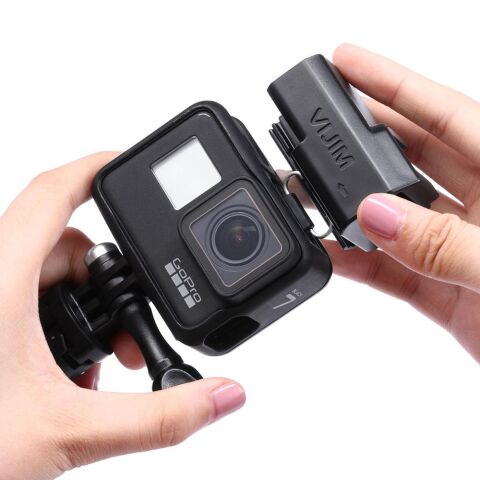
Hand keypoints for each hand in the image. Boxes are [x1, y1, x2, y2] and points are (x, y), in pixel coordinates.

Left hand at [0, 152, 244, 479]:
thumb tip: (222, 394)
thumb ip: (157, 419)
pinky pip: (29, 297)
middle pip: (65, 242)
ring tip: (97, 363)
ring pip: (48, 272)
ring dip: (87, 307)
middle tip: (129, 335)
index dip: (98, 167)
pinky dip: (61, 321)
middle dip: (110, 280)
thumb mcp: (66, 433)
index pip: (53, 192)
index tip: (133, 161)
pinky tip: (70, 372)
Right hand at [289, 43, 479, 362]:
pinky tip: (326, 250)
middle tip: (314, 127)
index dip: (394, 84)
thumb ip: (447, 242)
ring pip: (390, 216)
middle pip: (409, 158)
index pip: (447, 116)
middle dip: (359, 140)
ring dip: (348, 206)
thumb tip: (378, 214)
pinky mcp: (441, 290)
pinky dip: (354, 261)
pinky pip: (386, 269)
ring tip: (307, 191)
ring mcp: (458, 250)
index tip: (346, 63)